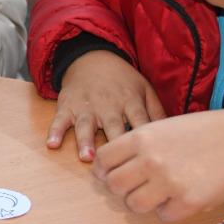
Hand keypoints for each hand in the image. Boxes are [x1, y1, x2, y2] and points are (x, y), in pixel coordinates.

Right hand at [46, 50, 165, 161]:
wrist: (91, 57)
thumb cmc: (122, 79)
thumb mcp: (144, 88)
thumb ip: (157, 111)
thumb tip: (171, 134)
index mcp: (130, 101)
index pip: (140, 121)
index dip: (144, 139)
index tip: (149, 159)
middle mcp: (108, 105)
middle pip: (113, 125)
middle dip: (114, 142)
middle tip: (117, 166)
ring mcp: (86, 106)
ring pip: (86, 125)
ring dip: (85, 141)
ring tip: (87, 157)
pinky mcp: (67, 106)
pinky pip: (59, 120)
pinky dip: (55, 131)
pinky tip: (52, 144)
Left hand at [93, 108, 223, 219]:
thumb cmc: (206, 131)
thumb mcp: (165, 126)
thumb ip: (139, 144)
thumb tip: (114, 165)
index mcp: (142, 138)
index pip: (103, 160)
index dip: (104, 170)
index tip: (111, 174)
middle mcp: (150, 160)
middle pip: (114, 185)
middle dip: (122, 188)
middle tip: (135, 186)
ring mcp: (168, 183)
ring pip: (134, 205)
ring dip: (143, 202)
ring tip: (158, 194)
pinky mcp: (188, 202)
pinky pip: (163, 216)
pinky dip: (170, 211)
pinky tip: (180, 198)